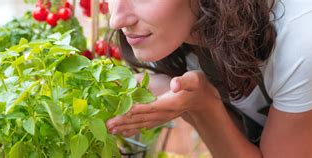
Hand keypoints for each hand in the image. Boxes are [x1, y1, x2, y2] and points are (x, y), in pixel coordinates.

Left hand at [106, 71, 220, 136]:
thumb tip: (175, 84)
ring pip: (140, 123)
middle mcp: (164, 113)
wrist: (203, 99)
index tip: (122, 112)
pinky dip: (132, 129)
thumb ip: (184, 81)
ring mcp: (161, 118)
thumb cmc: (197, 85)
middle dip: (124, 121)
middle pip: (141, 118)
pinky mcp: (159, 118)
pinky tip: (122, 132)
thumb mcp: (194, 79)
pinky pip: (143, 125)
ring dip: (125, 127)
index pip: (150, 107)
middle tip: (108, 124)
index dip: (136, 109)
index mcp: (170, 103)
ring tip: (110, 130)